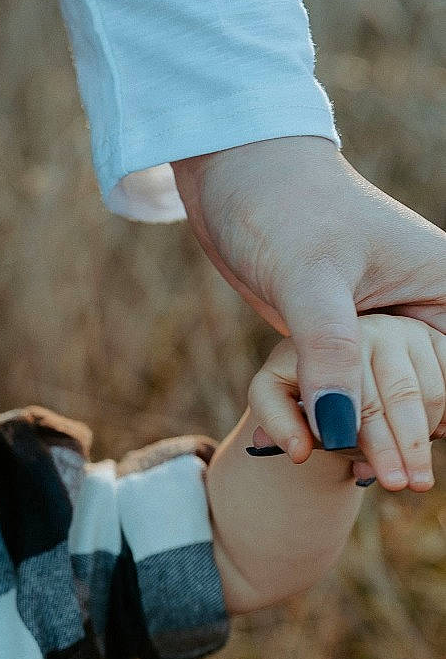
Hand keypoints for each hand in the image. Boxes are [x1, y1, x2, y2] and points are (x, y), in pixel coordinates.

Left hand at [174, 136, 445, 453]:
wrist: (234, 175)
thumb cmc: (280, 207)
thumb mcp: (308, 279)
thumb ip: (328, 352)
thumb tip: (338, 430)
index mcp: (443, 287)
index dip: (436, 418)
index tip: (412, 466)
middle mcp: (425, 307)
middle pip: (431, 393)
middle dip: (407, 437)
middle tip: (388, 483)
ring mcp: (386, 323)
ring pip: (392, 397)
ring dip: (374, 434)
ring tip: (359, 474)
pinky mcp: (346, 335)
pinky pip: (354, 389)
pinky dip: (341, 417)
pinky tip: (319, 446)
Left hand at [249, 314, 445, 489]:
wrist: (326, 353)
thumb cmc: (296, 381)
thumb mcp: (275, 392)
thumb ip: (280, 420)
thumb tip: (299, 453)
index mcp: (331, 338)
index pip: (358, 395)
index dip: (369, 435)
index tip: (374, 472)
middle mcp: (376, 328)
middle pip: (399, 397)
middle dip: (403, 447)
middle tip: (406, 485)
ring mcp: (409, 332)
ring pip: (432, 393)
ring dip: (425, 435)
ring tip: (415, 473)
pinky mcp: (434, 339)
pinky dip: (445, 413)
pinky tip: (435, 437)